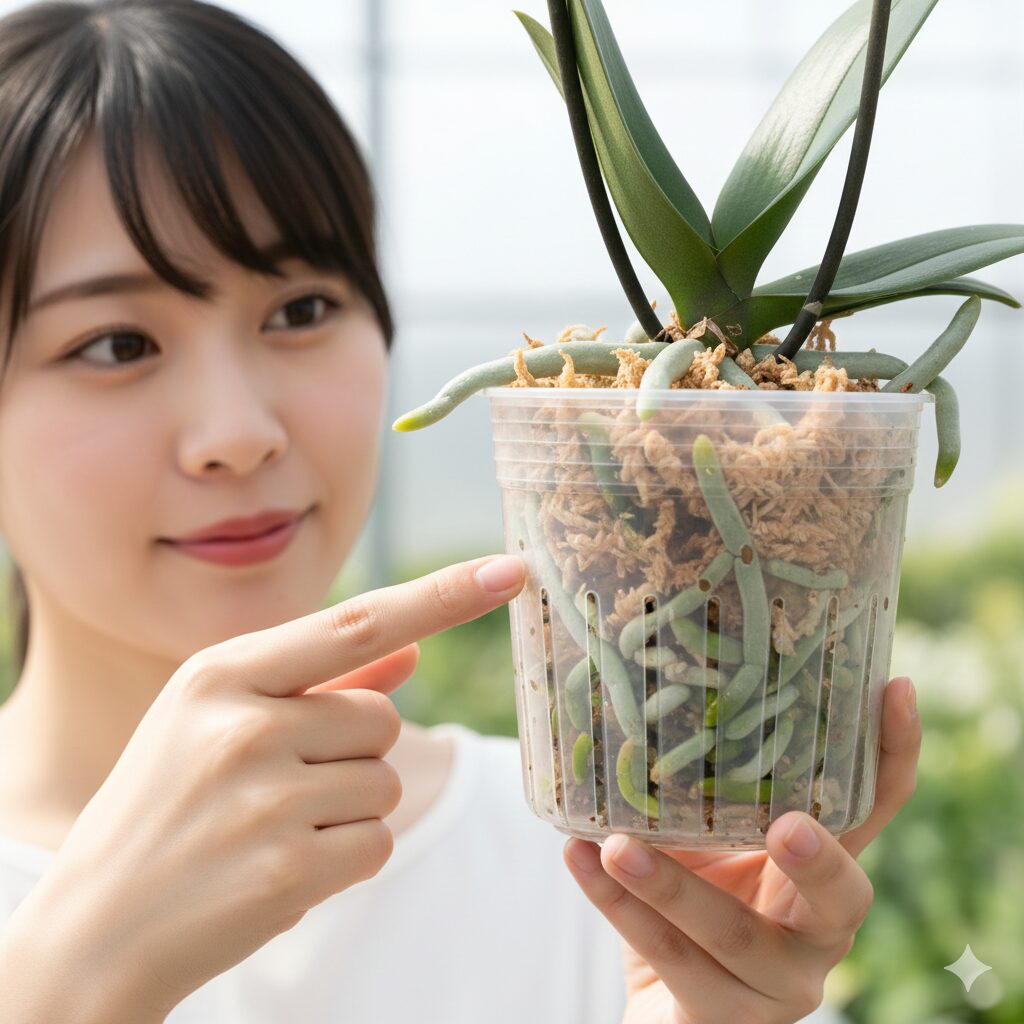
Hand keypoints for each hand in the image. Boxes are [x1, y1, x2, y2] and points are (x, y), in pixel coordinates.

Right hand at [3, 553, 524, 1020]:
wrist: (94, 926)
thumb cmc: (168, 805)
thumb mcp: (220, 721)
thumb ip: (320, 682)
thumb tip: (413, 653)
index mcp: (222, 672)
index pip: (357, 621)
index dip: (442, 596)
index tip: (510, 570)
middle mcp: (243, 724)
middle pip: (383, 718)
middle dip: (354, 753)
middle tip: (278, 787)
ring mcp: (264, 798)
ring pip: (386, 782)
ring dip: (350, 809)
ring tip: (272, 828)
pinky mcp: (288, 870)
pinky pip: (376, 843)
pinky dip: (346, 859)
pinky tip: (280, 869)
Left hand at [564, 676, 920, 1023]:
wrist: (668, 1004)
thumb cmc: (694, 898)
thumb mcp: (708, 839)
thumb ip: (703, 792)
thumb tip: (645, 696)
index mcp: (822, 871)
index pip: (876, 810)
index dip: (893, 756)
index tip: (896, 689)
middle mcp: (818, 930)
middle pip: (843, 900)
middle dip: (819, 863)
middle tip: (787, 825)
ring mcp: (778, 984)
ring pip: (733, 938)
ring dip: (668, 887)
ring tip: (615, 845)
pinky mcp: (725, 1018)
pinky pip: (669, 959)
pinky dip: (616, 907)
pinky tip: (578, 859)